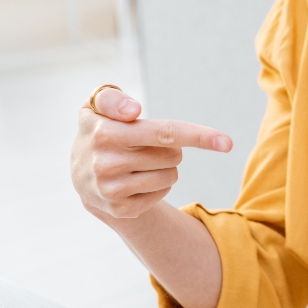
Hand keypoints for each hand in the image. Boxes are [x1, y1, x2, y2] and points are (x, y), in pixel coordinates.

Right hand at [70, 87, 232, 222]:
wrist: (79, 173)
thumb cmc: (99, 128)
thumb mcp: (96, 105)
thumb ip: (112, 98)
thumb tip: (132, 110)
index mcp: (105, 133)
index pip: (164, 133)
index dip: (199, 136)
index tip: (227, 143)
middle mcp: (106, 163)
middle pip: (173, 154)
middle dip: (169, 147)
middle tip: (145, 144)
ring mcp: (112, 190)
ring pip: (171, 174)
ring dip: (164, 165)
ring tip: (139, 162)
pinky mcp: (121, 209)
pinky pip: (164, 191)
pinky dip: (158, 183)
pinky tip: (136, 179)